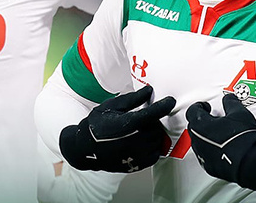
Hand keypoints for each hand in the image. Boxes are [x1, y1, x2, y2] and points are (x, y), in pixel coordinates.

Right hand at [60, 86, 175, 171]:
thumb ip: (133, 99)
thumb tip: (149, 90)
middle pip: (157, 126)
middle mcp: (135, 140)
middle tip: (142, 119)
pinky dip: (153, 146)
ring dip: (153, 133)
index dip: (165, 105)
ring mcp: (137, 154)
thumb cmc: (97, 125)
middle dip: (153, 120)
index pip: (155, 113)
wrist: (84, 148)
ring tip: (140, 130)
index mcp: (129, 124)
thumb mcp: (112, 106)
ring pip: (158, 140)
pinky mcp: (137, 165)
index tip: (171, 100)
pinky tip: (142, 141)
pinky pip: (156, 154)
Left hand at [185, 94, 255, 192]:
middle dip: (202, 120)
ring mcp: (202, 154)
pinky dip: (210, 149)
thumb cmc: (243, 139)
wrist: (249, 162)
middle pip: (193, 126)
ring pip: (198, 141)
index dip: (199, 106)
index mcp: (201, 125)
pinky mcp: (208, 166)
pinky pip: (204, 154)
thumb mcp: (239, 113)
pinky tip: (221, 147)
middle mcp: (198, 140)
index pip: (192, 111)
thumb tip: (229, 98)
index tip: (206, 106)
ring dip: (205, 135)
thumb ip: (231, 102)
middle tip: (213, 117)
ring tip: (219, 132)